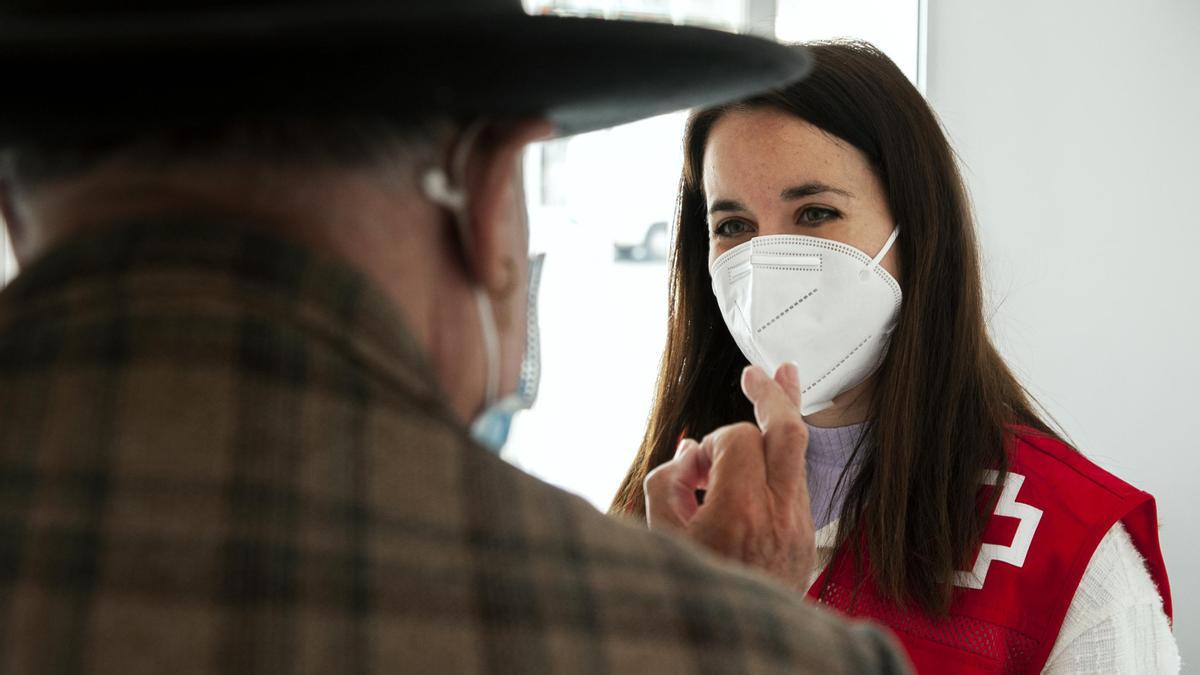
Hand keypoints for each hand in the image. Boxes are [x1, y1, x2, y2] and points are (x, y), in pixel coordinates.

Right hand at [644, 362, 813, 588]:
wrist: (736, 648)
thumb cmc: (692, 587)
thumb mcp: (661, 537)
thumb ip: (667, 483)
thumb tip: (692, 451)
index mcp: (740, 513)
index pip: (738, 439)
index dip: (713, 441)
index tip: (694, 469)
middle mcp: (778, 515)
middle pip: (790, 432)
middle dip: (774, 395)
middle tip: (757, 372)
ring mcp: (798, 527)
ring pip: (801, 454)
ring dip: (784, 418)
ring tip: (782, 378)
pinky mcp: (806, 538)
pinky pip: (797, 482)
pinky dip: (782, 458)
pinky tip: (776, 434)